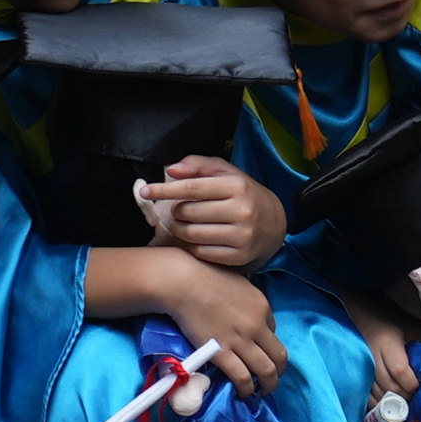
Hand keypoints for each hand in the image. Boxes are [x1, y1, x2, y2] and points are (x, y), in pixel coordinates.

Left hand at [139, 157, 285, 270]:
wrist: (274, 224)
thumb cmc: (243, 194)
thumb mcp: (226, 172)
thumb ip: (198, 165)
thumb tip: (172, 170)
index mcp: (237, 186)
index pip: (192, 188)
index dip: (165, 189)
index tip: (145, 190)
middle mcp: (241, 211)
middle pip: (189, 212)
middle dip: (176, 210)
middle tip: (178, 209)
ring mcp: (241, 236)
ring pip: (192, 234)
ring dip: (180, 228)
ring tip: (183, 222)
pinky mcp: (239, 256)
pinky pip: (202, 252)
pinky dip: (192, 245)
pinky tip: (196, 237)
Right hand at [146, 256, 287, 395]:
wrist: (183, 282)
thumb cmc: (206, 276)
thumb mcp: (238, 283)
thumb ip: (248, 300)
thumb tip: (248, 314)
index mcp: (262, 307)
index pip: (274, 332)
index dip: (268, 345)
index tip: (261, 352)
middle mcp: (257, 326)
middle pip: (279, 356)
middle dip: (279, 371)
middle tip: (272, 379)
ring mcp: (241, 341)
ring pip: (266, 371)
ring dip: (268, 385)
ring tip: (263, 391)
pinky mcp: (222, 353)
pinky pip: (243, 377)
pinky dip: (247, 389)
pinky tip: (245, 392)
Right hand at [339, 290, 418, 403]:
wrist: (358, 317)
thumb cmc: (389, 322)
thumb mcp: (410, 327)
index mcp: (387, 342)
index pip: (400, 371)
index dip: (412, 384)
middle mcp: (372, 356)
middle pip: (390, 386)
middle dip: (406, 396)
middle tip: (416, 396)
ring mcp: (361, 367)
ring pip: (377, 395)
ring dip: (393, 402)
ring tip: (405, 399)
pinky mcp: (355, 375)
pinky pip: (366, 397)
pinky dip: (380, 403)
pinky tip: (390, 401)